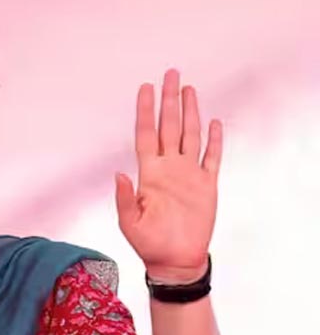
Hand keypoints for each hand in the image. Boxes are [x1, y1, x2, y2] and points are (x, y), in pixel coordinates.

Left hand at [115, 69, 221, 283]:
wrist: (174, 260)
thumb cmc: (148, 243)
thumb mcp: (129, 222)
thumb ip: (124, 198)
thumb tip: (119, 175)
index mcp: (148, 173)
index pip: (145, 133)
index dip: (145, 111)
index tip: (145, 88)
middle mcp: (168, 168)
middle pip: (169, 126)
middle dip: (169, 100)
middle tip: (171, 73)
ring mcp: (187, 174)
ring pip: (190, 135)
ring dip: (190, 112)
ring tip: (189, 89)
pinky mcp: (206, 185)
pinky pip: (211, 158)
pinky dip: (214, 141)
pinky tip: (214, 122)